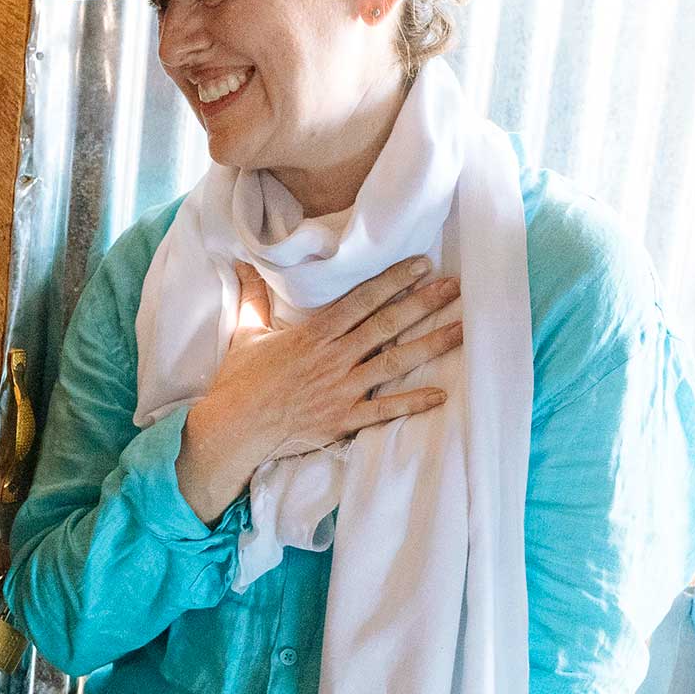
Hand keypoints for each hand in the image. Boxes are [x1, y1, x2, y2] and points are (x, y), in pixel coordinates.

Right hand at [174, 258, 465, 523]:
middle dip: (423, 303)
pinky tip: (442, 393)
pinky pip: (385, 410)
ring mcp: (341, 389)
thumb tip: (245, 264)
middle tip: (455, 287)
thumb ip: (254, 298)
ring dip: (430, 344)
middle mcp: (333, 358)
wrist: (232, 429)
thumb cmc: (238, 384)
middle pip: (386, 325)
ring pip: (394, 362)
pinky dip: (413, 402)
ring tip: (462, 330)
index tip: (421, 265)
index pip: (361, 300)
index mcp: (313, 335)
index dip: (393, 281)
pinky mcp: (342, 419)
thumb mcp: (245, 335)